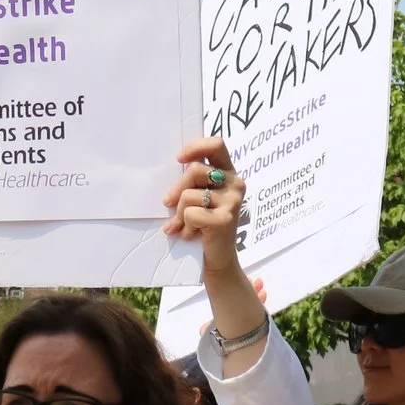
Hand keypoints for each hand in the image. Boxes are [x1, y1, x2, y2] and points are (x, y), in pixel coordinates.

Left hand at [164, 138, 243, 271]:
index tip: (179, 160)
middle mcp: (235, 184)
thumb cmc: (204, 224)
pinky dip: (184, 227)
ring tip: (183, 225)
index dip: (195, 147)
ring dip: (178, 214)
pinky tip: (191, 234)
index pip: (216, 145)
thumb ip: (192, 182)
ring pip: (188, 195)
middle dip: (176, 190)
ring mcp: (232, 201)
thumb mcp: (199, 197)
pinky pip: (189, 213)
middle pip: (194, 170)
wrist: (217, 259)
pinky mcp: (225, 219)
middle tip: (168, 204)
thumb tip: (173, 171)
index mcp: (229, 173)